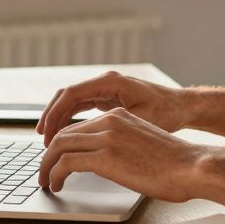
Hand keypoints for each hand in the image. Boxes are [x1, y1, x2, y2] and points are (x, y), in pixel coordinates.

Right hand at [37, 70, 190, 145]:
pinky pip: (81, 106)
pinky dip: (70, 119)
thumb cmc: (167, 113)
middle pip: (67, 96)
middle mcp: (105, 82)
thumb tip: (90, 141)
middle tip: (42, 139)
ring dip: (59, 118)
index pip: (72, 94)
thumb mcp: (141, 121)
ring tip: (48, 141)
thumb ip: (116, 127)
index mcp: (111, 83)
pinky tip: (64, 136)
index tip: (45, 132)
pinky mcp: (107, 98)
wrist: (182, 106)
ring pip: (72, 101)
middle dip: (52, 116)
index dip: (55, 113)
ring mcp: (105, 89)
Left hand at [37, 108, 207, 201]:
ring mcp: (106, 137)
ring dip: (47, 166)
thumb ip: (122, 146)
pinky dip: (55, 174)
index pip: (78, 127)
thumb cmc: (175, 163)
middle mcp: (109, 121)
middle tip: (44, 172)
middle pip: (64, 134)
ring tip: (46, 181)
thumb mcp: (143, 144)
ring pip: (59, 146)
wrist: (191, 166)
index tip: (55, 160)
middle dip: (48, 155)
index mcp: (119, 116)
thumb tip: (111, 163)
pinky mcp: (105, 156)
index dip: (62, 145)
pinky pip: (66, 163)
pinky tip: (57, 185)